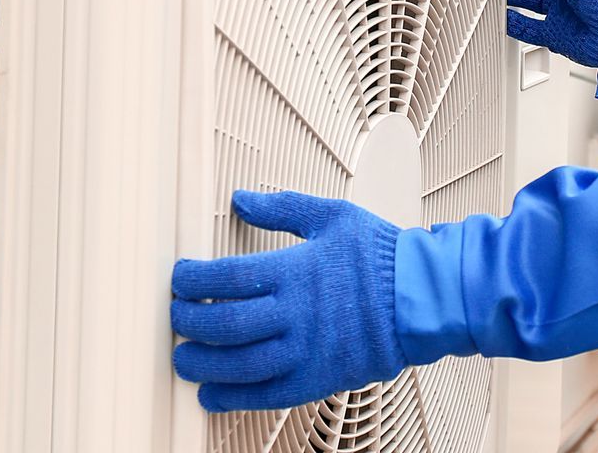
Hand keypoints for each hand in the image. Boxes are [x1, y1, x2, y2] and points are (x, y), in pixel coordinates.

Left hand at [172, 190, 407, 411]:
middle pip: (226, 323)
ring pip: (239, 364)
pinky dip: (233, 397)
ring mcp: (307, 350)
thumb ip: (283, 208)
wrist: (422, 297)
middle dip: (190, 322)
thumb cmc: (382, 257)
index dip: (193, 280)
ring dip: (202, 364)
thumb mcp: (333, 216)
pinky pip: (266, 394)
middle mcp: (297, 313)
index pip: (227, 278)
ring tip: (184, 358)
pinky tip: (212, 393)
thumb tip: (242, 200)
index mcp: (298, 270)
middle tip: (175, 317)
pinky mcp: (317, 377)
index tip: (180, 280)